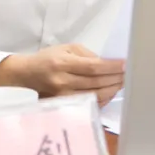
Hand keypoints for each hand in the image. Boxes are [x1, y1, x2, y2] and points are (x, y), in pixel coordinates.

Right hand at [0, 44, 124, 106]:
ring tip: (121, 83)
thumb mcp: (65, 48)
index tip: (125, 64)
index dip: (111, 67)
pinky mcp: (64, 106)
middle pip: (96, 83)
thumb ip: (86, 54)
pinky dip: (102, 99)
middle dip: (115, 79)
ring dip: (111, 90)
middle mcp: (63, 82)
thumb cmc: (47, 59)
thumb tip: (106, 63)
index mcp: (63, 64)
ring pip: (94, 95)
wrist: (26, 75)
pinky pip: (88, 104)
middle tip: (128, 75)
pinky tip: (109, 92)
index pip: (93, 67)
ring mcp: (63, 96)